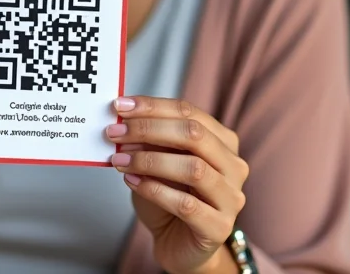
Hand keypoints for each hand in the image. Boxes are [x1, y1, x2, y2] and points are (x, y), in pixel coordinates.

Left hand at [107, 96, 248, 273]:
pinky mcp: (219, 228)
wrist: (178, 243)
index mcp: (223, 140)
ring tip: (119, 161)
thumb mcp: (158, 159)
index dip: (153, 106)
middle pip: (194, 134)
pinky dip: (153, 190)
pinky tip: (131, 182)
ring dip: (149, 160)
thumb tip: (123, 120)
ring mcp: (231, 198)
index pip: (188, 111)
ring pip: (193, 168)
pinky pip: (185, 205)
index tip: (120, 106)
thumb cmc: (169, 195)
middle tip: (115, 132)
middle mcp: (233, 165)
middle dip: (149, 129)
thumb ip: (148, 140)